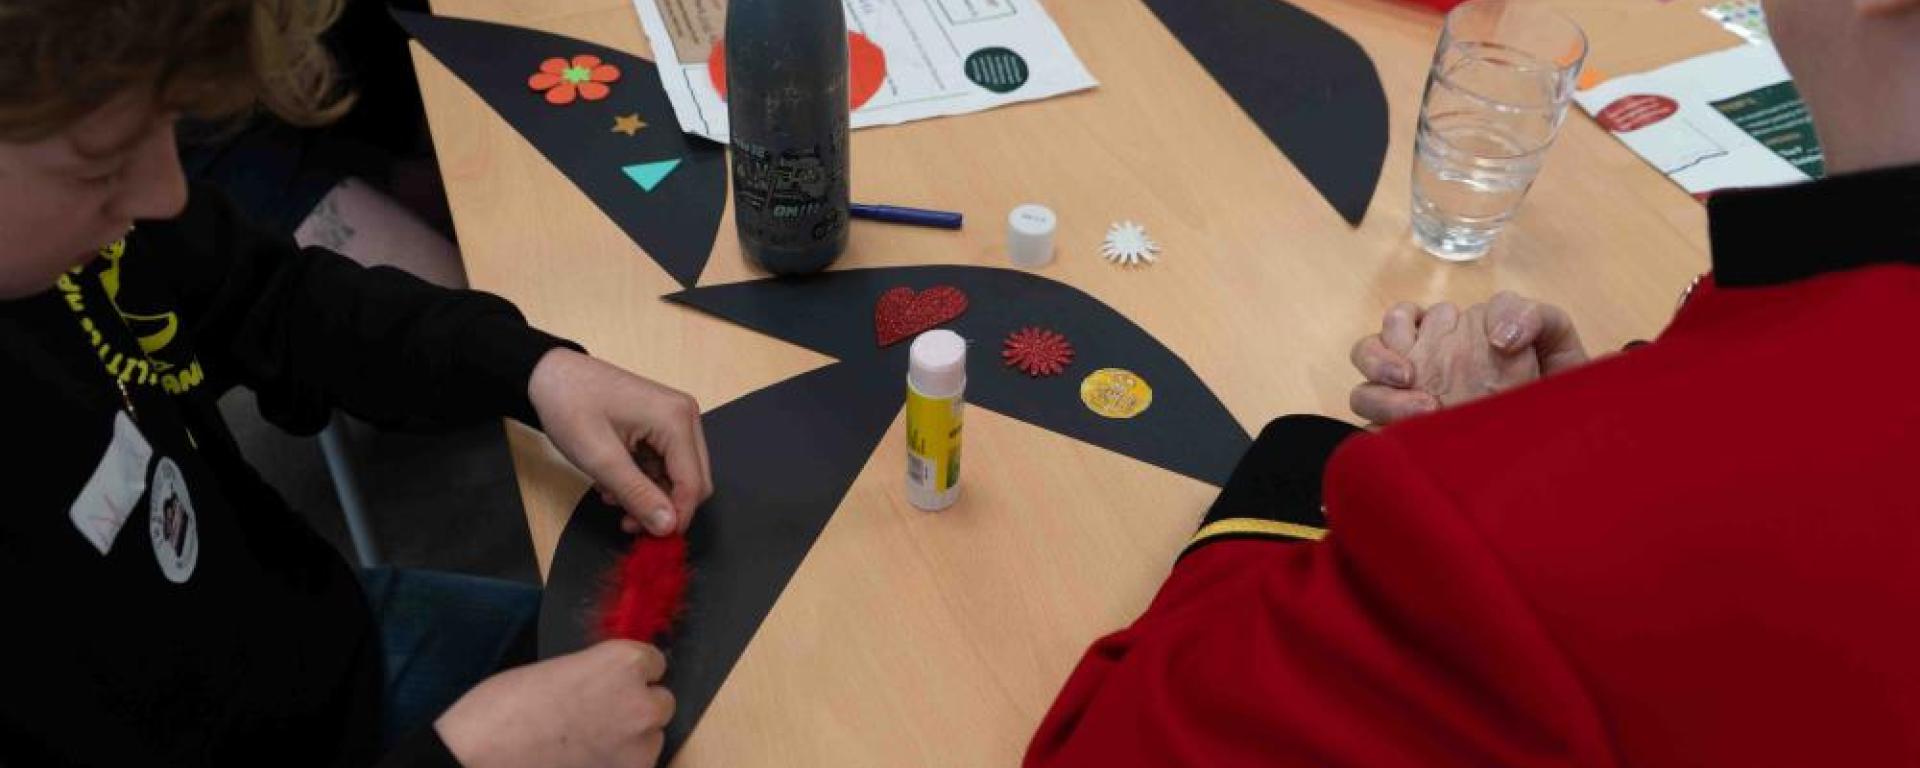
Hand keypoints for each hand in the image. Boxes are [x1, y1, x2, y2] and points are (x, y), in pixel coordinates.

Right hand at [436, 641, 674, 767]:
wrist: (479, 756)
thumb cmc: (504, 706)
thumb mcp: (558, 670)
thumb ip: (596, 673)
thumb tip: (613, 684)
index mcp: (623, 663)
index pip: (654, 662)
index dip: (630, 674)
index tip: (610, 682)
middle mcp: (641, 703)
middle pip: (661, 702)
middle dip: (636, 707)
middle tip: (599, 716)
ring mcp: (638, 748)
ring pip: (651, 740)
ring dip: (630, 741)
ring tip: (587, 744)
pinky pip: (634, 767)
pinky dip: (616, 765)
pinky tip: (584, 762)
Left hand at [529, 349, 713, 535]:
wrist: (551, 373)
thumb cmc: (571, 405)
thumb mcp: (600, 458)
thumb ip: (637, 494)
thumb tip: (668, 526)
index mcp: (676, 420)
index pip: (694, 484)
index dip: (676, 517)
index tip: (650, 538)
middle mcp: (685, 417)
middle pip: (693, 480)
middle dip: (663, 507)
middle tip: (628, 522)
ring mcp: (675, 418)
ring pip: (678, 476)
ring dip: (649, 494)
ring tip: (612, 496)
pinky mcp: (663, 423)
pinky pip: (665, 463)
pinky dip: (644, 479)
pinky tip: (614, 481)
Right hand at [1349, 293, 1588, 424]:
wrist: (1574, 431)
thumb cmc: (1558, 380)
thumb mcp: (1552, 334)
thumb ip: (1527, 315)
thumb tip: (1497, 337)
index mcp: (1444, 337)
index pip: (1400, 320)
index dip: (1400, 325)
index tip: (1428, 344)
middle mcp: (1421, 369)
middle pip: (1369, 352)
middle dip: (1379, 361)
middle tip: (1410, 378)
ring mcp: (1412, 408)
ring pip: (1364, 394)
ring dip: (1381, 399)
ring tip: (1422, 414)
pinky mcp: (1411, 442)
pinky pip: (1374, 435)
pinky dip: (1381, 432)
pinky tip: (1408, 437)